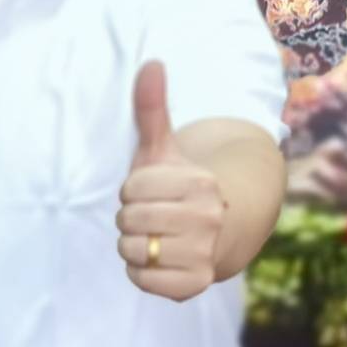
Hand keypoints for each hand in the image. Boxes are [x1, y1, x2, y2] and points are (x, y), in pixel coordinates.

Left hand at [117, 61, 227, 300]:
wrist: (218, 231)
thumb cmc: (178, 187)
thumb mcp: (162, 148)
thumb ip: (151, 109)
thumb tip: (151, 63)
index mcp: (200, 182)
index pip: (131, 189)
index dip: (133, 190)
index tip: (156, 191)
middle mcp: (208, 218)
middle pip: (128, 220)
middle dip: (132, 217)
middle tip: (156, 215)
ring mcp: (203, 253)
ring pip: (131, 250)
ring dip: (134, 245)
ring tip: (158, 236)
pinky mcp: (193, 284)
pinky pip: (140, 279)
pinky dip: (141, 271)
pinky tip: (160, 259)